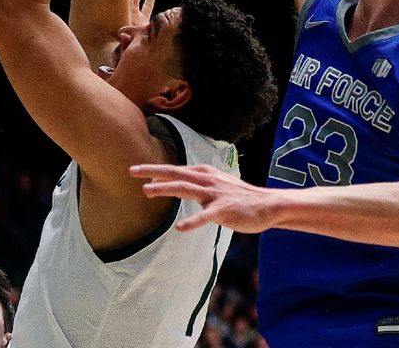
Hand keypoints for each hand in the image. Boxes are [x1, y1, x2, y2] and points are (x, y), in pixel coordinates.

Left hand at [130, 164, 275, 232]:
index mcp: (204, 173)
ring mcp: (215, 195)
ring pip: (185, 188)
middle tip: (132, 171)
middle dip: (153, 171)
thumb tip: (176, 182)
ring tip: (146, 191)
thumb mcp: (216, 183)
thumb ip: (197, 183)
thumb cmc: (238, 197)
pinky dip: (192, 221)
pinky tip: (179, 228)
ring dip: (165, 188)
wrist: (267, 205)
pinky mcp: (223, 211)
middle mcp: (207, 180)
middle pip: (175, 173)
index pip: (176, 169)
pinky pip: (205, 217)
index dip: (156, 170)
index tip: (137, 171)